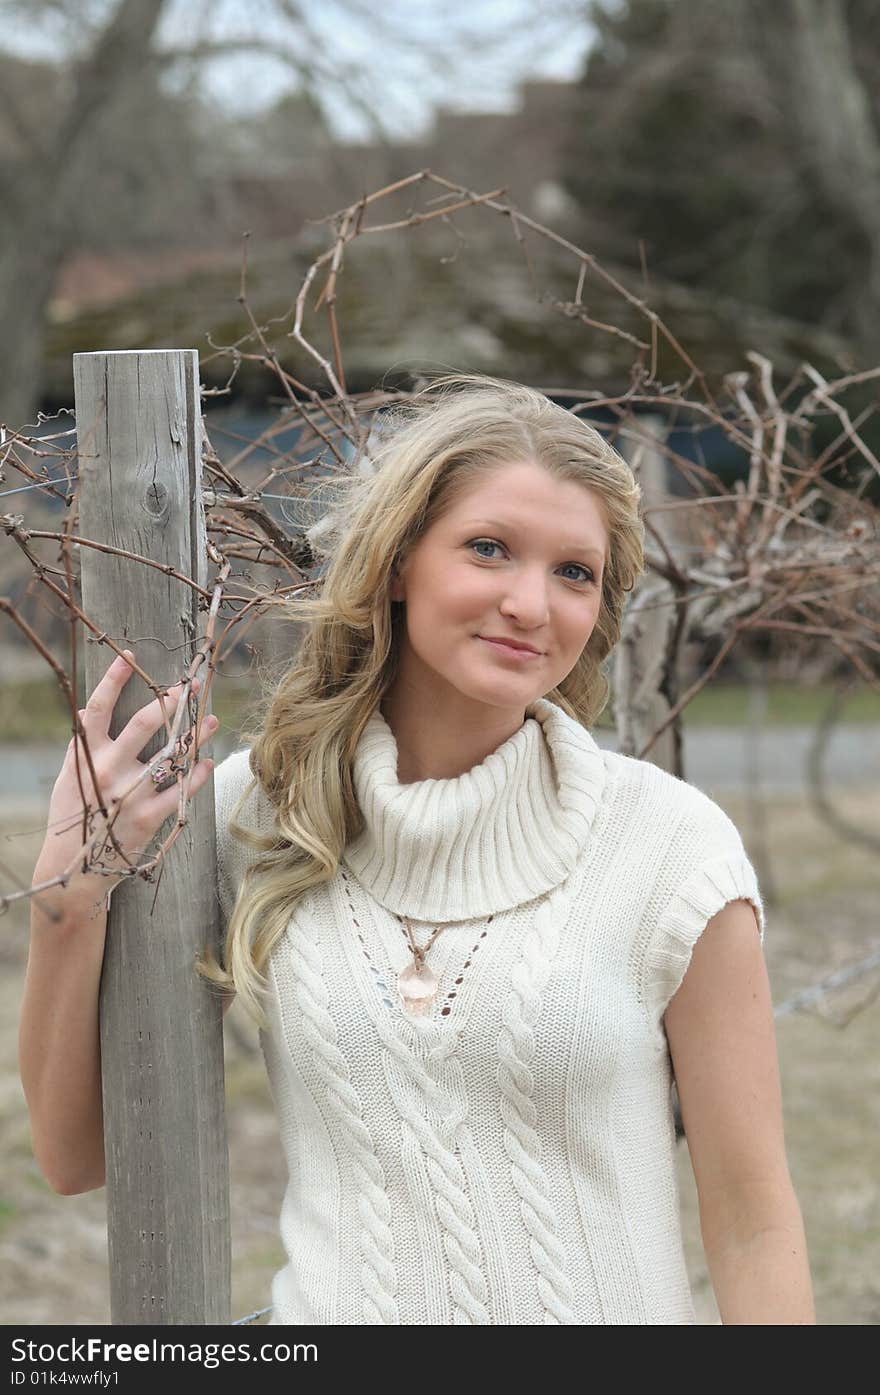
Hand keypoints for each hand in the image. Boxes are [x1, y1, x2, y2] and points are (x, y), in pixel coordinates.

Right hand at [42, 650, 218, 892]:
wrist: (76, 868)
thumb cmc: (75, 815)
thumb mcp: (69, 776)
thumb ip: (81, 745)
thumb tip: (86, 709)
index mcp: (85, 755)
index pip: (98, 708)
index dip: (114, 679)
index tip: (130, 656)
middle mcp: (107, 769)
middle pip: (144, 723)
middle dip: (171, 701)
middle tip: (192, 685)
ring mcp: (130, 793)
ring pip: (171, 754)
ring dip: (195, 734)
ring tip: (213, 719)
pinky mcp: (148, 817)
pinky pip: (181, 790)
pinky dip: (197, 774)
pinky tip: (208, 762)